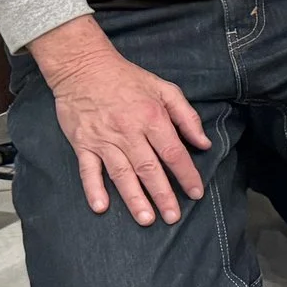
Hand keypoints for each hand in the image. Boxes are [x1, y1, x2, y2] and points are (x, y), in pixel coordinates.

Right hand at [27, 17, 210, 224]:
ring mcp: (104, 140)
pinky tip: (101, 207)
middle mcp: (129, 132)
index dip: (186, 174)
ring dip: (134, 198)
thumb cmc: (128, 79)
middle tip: (173, 217)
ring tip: (146, 219)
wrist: (83, 68)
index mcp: (152, 118)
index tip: (196, 192)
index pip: (173, 153)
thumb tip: (203, 143)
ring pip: (122, 174)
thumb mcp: (164, 89)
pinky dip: (93, 189)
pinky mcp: (83, 144)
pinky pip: (88, 170)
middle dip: (163, 195)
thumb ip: (186, 117)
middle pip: (149, 168)